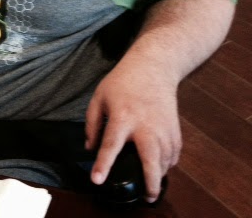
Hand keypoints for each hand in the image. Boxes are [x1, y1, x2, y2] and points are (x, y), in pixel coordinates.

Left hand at [84, 61, 181, 202]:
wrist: (153, 67)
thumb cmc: (123, 82)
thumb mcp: (99, 97)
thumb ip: (92, 123)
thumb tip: (89, 148)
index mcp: (122, 116)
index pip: (111, 144)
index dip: (103, 164)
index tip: (97, 180)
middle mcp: (145, 125)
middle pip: (150, 160)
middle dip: (149, 182)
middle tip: (146, 197)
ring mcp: (163, 127)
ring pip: (165, 160)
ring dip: (159, 175)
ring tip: (150, 184)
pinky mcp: (174, 128)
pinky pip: (174, 153)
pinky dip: (169, 164)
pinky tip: (160, 166)